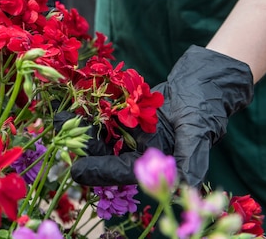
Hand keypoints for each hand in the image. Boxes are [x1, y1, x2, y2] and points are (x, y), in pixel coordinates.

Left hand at [67, 45, 253, 186]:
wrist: (204, 80)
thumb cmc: (206, 105)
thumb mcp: (200, 131)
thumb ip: (193, 158)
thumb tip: (190, 184)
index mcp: (156, 159)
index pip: (123, 170)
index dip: (99, 171)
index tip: (75, 170)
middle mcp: (141, 149)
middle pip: (105, 152)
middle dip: (81, 145)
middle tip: (59, 137)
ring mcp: (133, 131)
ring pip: (101, 133)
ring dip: (81, 126)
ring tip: (60, 118)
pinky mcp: (128, 114)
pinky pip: (105, 114)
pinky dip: (91, 110)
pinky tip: (74, 102)